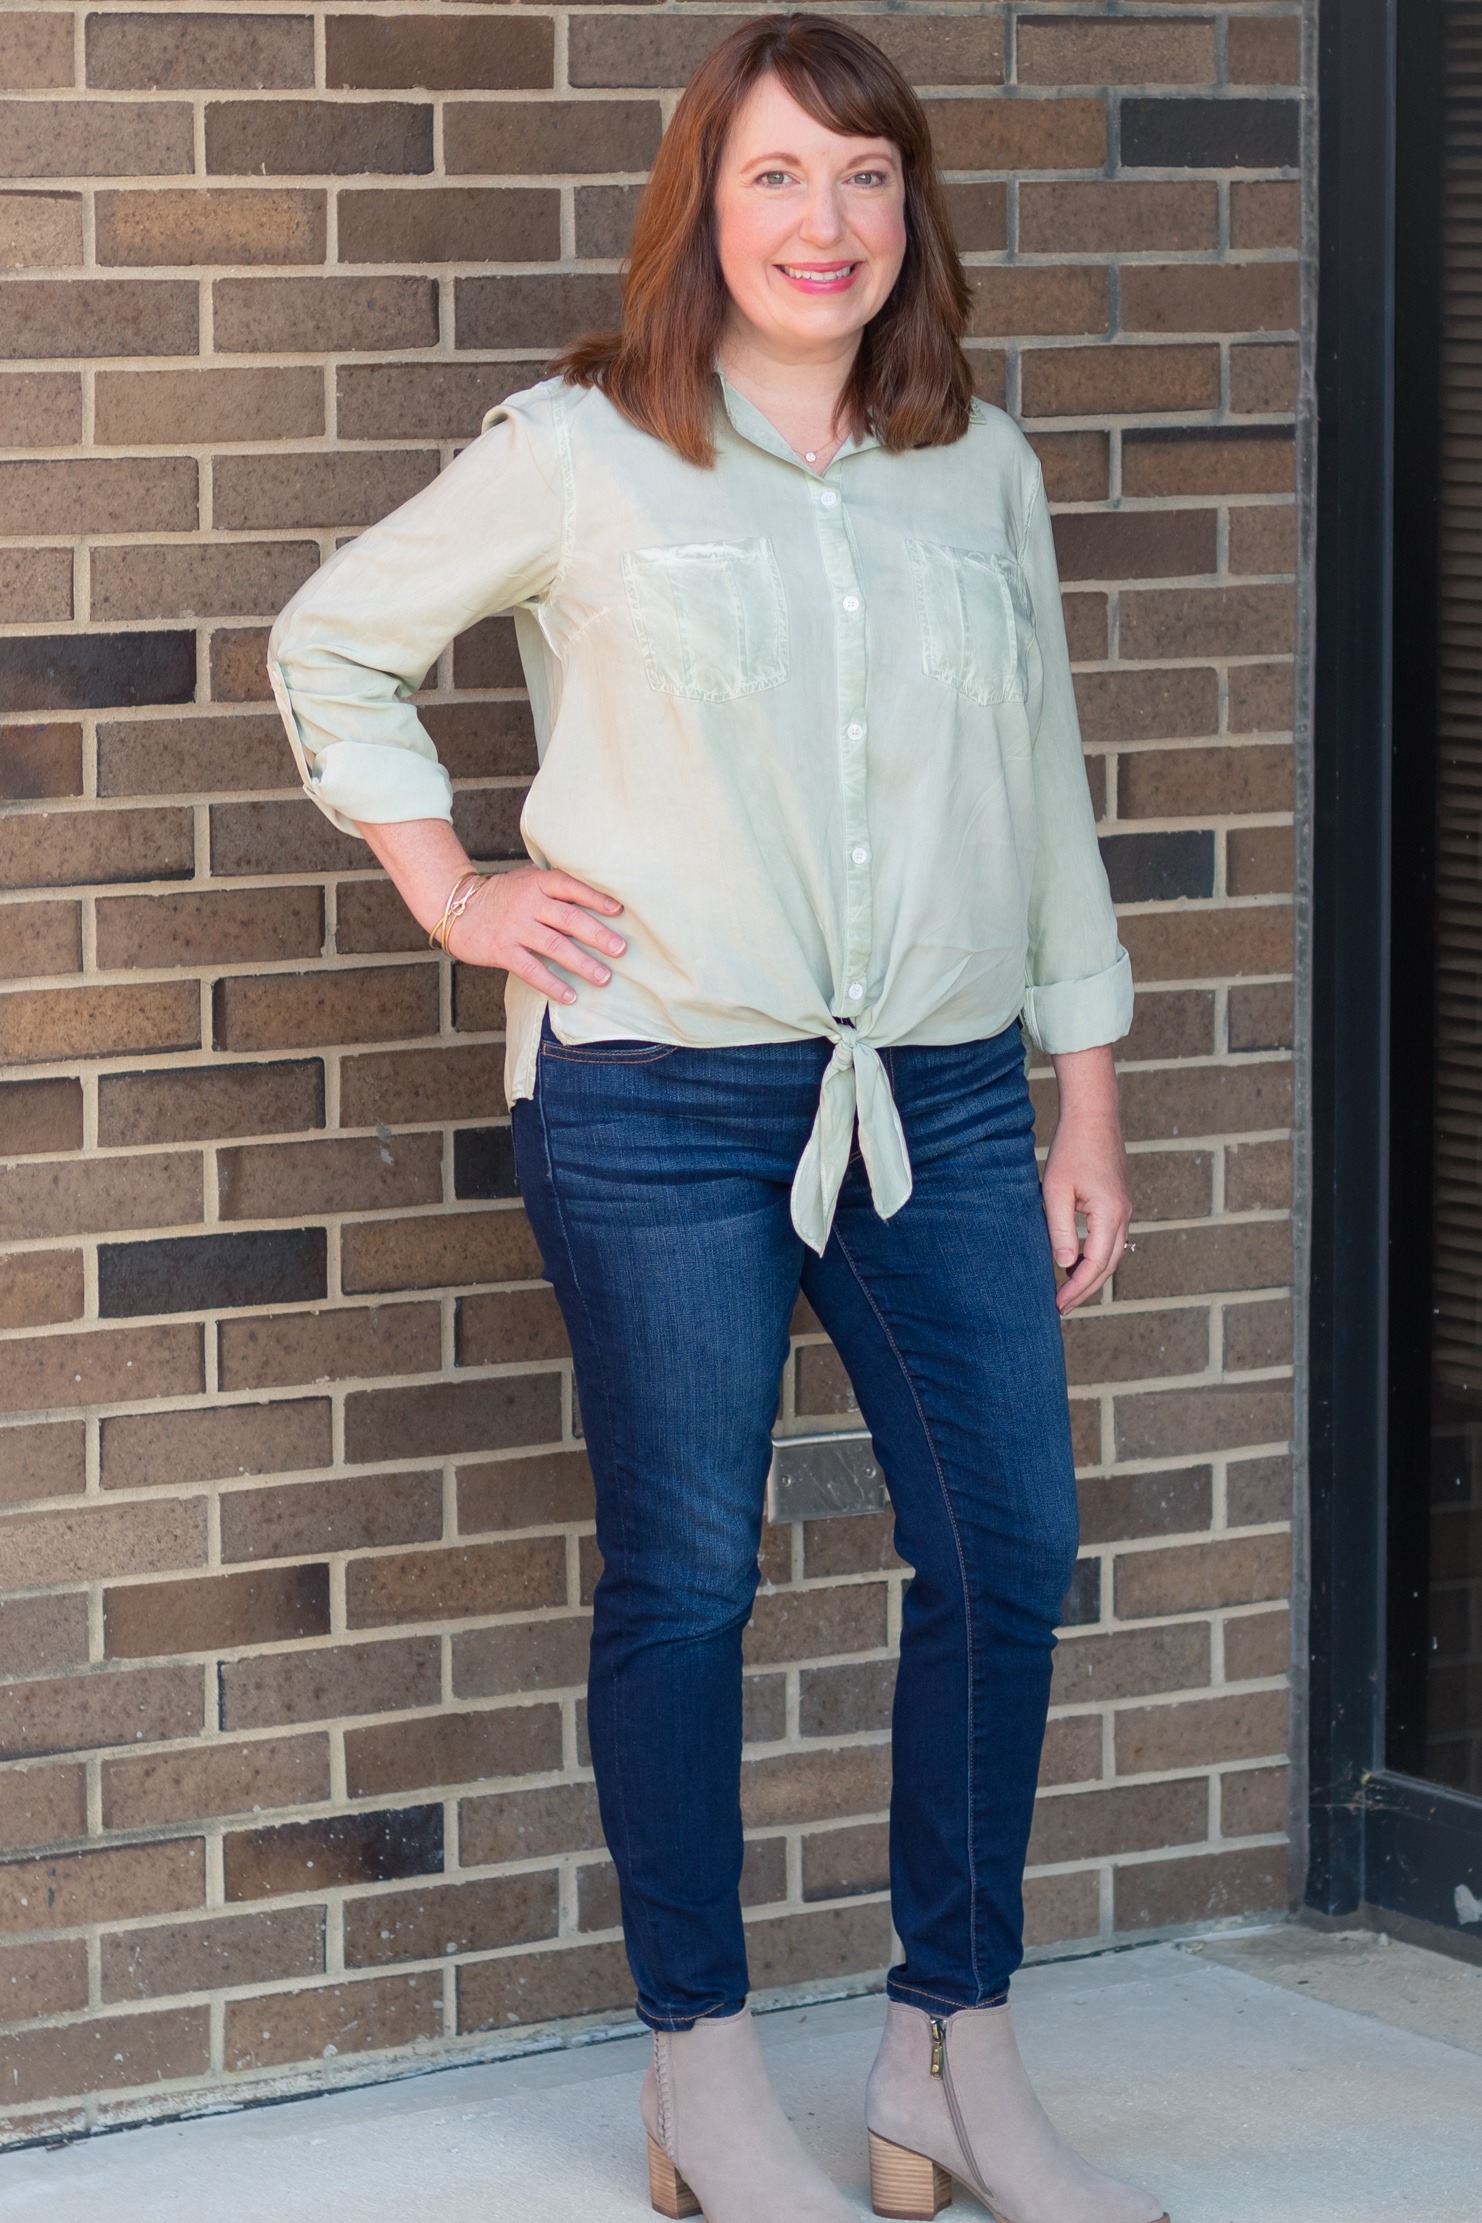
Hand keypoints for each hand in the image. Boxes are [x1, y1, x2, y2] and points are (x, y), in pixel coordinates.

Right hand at [447, 865, 624, 1001]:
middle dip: (597, 935)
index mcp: (537, 882)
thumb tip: (597, 893)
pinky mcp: (502, 951)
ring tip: (604, 977)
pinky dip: (552, 984)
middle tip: (621, 950)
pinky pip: (532, 970)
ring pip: (554, 946)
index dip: (596, 897)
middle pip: (568, 918)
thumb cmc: (501, 896)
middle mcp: (527, 903)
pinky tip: (570, 996)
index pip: (571, 886)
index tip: (619, 910)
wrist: (456, 908)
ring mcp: (515, 927)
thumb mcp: (526, 881)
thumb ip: (554, 886)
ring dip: (582, 963)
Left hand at [1042, 1044, 1131, 1314]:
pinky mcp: (1118, 1200)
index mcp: (1109, 1214)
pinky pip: (1110, 1238)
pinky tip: (1075, 1260)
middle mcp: (1123, 1214)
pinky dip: (1095, 1255)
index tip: (1058, 1305)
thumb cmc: (1071, 1150)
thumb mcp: (1056, 1191)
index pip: (1095, 1264)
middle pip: (1108, 1265)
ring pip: (1112, 1253)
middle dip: (1085, 1288)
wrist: (1094, 1115)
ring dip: (1091, 1273)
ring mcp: (1124, 1207)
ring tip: (1067, 1289)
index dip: (1076, 1288)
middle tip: (1062, 1307)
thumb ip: (1060, 1229)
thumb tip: (1065, 1264)